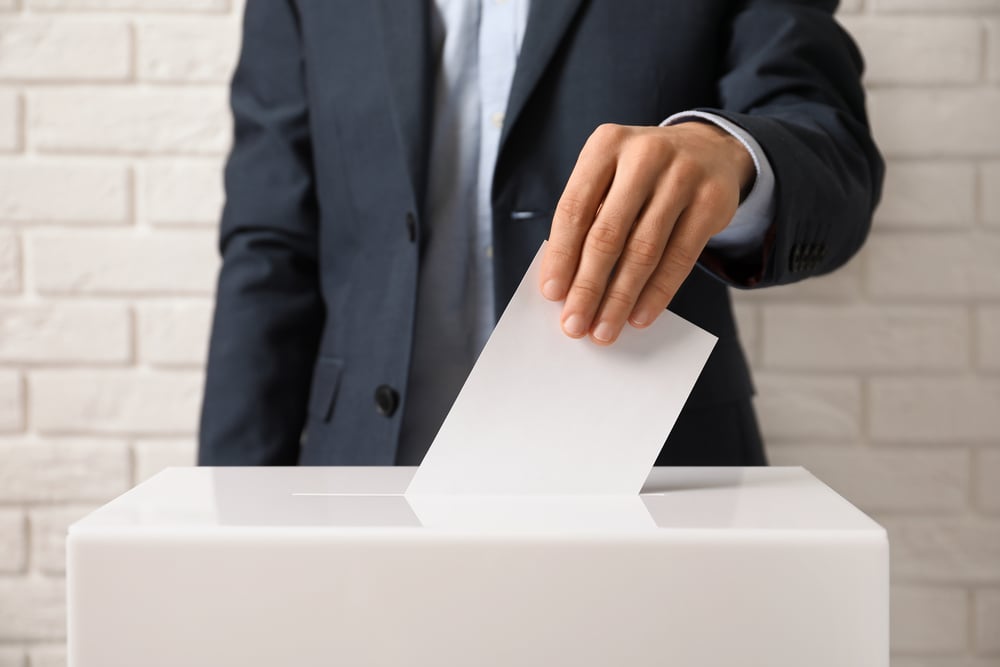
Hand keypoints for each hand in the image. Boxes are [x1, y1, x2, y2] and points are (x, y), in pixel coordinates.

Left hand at [539, 121, 754, 344]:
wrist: (708, 149)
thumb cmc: (640, 176)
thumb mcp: (609, 178)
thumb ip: (588, 220)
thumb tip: (565, 285)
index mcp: (606, 144)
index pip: (575, 208)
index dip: (561, 255)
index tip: (552, 294)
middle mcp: (644, 154)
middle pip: (608, 234)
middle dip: (588, 287)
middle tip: (574, 325)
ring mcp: (683, 176)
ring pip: (644, 251)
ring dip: (620, 299)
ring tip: (604, 329)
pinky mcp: (712, 202)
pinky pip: (680, 258)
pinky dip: (656, 293)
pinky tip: (639, 316)